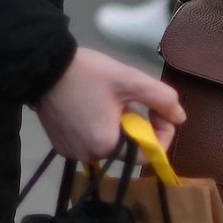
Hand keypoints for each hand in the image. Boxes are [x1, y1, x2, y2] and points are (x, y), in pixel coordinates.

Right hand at [35, 48, 185, 161]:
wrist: (41, 66)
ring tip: (109, 101)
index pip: (149, 155)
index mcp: (106, 146)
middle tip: (129, 100)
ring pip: (110, 144)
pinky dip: (99, 127)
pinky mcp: (61, 145)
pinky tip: (92, 106)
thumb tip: (180, 118)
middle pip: (129, 148)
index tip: (156, 110)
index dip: (161, 134)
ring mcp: (72, 152)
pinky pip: (91, 142)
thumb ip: (162, 99)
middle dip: (138, 125)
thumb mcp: (130, 80)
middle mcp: (88, 156)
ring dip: (119, 126)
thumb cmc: (87, 74)